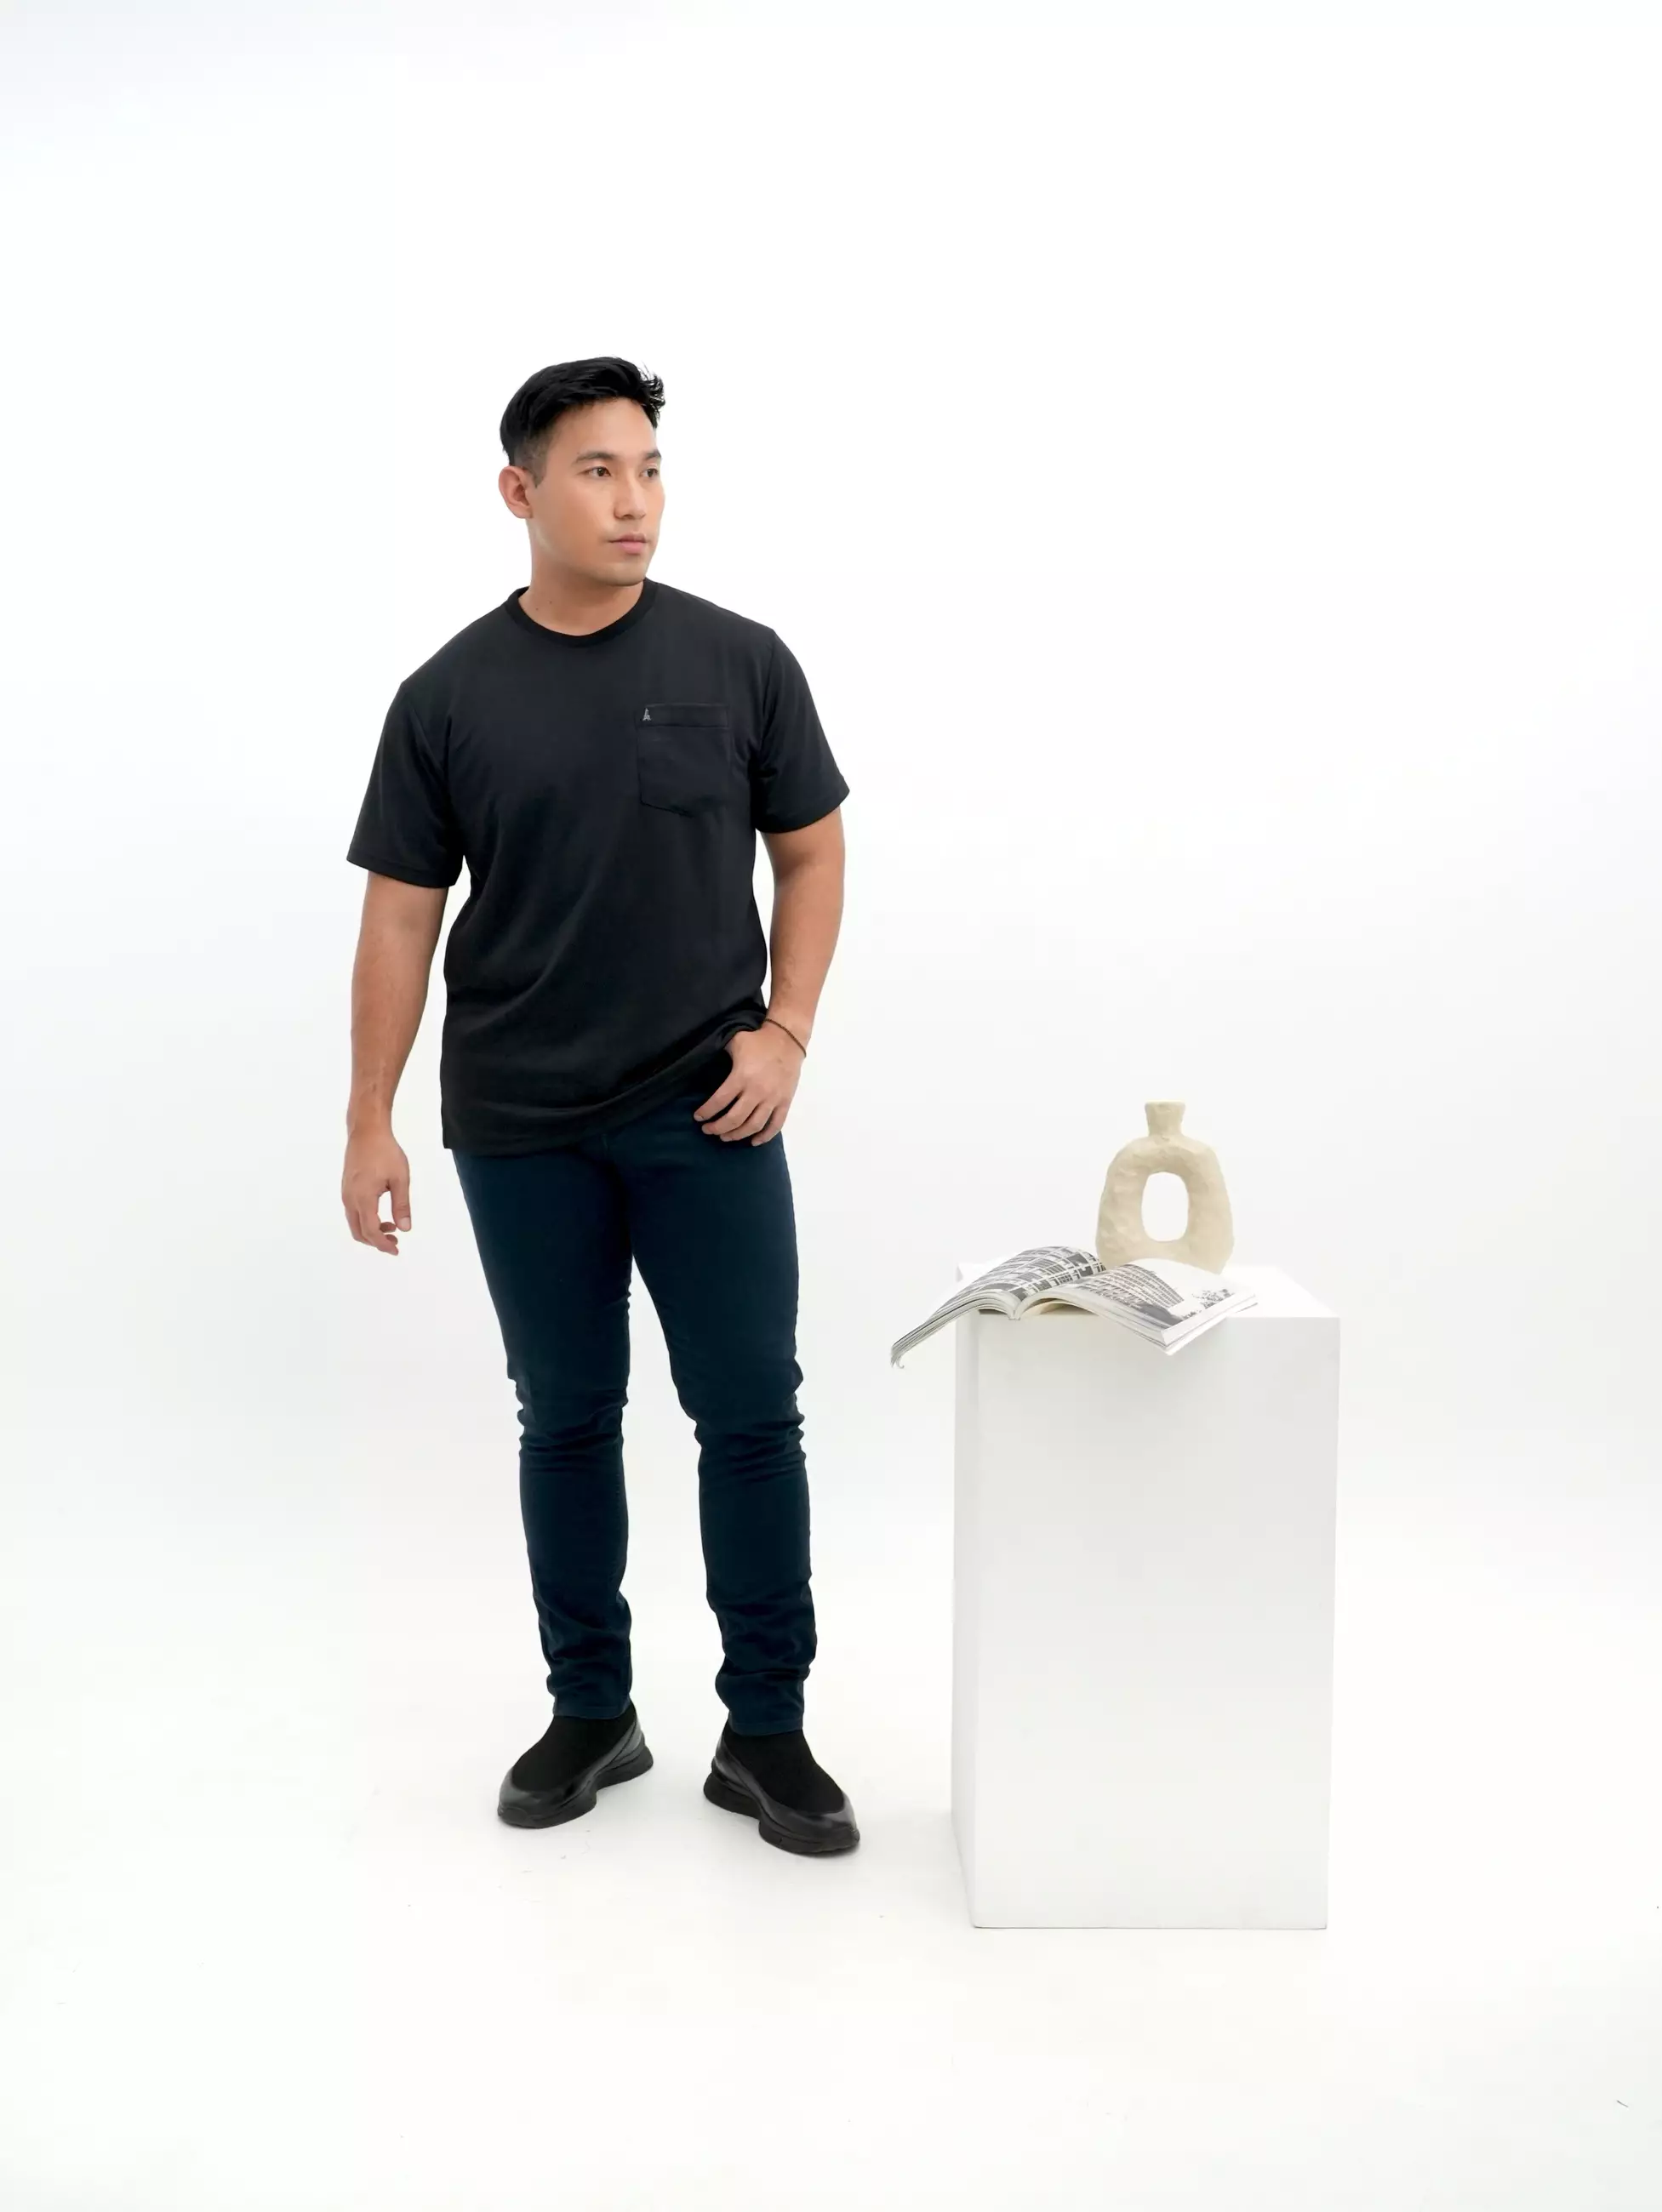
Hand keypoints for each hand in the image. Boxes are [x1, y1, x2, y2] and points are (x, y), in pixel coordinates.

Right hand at [342, 1127, 411, 1253]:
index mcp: (363, 1198)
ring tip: (391, 1227)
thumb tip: (405, 1228)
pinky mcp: (346, 1188)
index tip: (396, 1250)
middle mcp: (350, 1199)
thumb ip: (402, 1205)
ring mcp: (346, 1193)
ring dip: (371, 1231)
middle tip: (395, 1242)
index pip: (371, 1231)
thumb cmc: (385, 1152)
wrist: (366, 1131)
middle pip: (359, 1232)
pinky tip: (381, 1214)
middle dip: (376, 1242)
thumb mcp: (400, 1179)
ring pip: (354, 1223)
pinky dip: (365, 1220)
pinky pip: (353, 1212)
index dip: (383, 1244)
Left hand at [694, 1022, 803, 1143]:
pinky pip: (776, 1125)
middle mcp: (757, 1091)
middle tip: (708, 1130)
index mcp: (742, 1076)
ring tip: (725, 1137)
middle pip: (735, 1119)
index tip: (698, 1117)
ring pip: (753, 1126)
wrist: (788, 1039)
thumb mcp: (734, 1042)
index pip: (720, 1101)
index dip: (706, 1112)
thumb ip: (719, 1053)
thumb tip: (700, 1061)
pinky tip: (753, 1141)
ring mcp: (773, 1098)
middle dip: (718, 1128)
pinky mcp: (785, 1102)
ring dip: (737, 1135)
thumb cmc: (758, 1041)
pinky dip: (765, 1136)